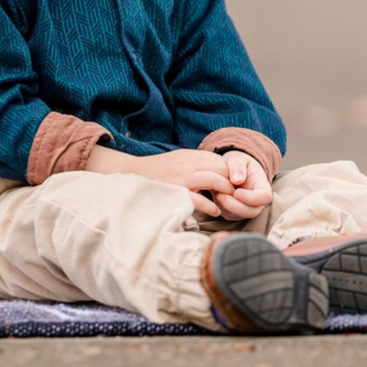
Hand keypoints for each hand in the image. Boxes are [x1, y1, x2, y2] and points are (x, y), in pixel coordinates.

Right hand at [89, 146, 233, 216]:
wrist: (131, 174)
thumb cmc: (157, 171)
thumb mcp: (177, 160)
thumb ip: (195, 163)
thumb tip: (217, 170)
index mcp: (189, 155)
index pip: (218, 160)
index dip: (229, 172)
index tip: (232, 183)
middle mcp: (187, 163)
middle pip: (220, 168)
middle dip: (231, 181)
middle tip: (234, 193)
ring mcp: (181, 177)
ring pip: (214, 179)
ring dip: (225, 191)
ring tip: (228, 201)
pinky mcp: (175, 192)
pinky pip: (199, 198)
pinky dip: (210, 206)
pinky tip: (215, 211)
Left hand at [213, 150, 272, 220]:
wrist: (230, 170)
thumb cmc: (237, 163)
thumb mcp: (238, 159)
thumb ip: (238, 166)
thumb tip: (237, 180)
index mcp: (263, 187)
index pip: (264, 197)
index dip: (251, 198)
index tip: (237, 192)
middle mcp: (257, 202)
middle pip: (252, 211)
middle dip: (235, 206)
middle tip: (221, 195)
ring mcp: (245, 209)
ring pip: (238, 215)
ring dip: (225, 207)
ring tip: (216, 193)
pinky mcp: (233, 213)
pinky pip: (227, 214)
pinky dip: (220, 207)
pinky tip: (215, 195)